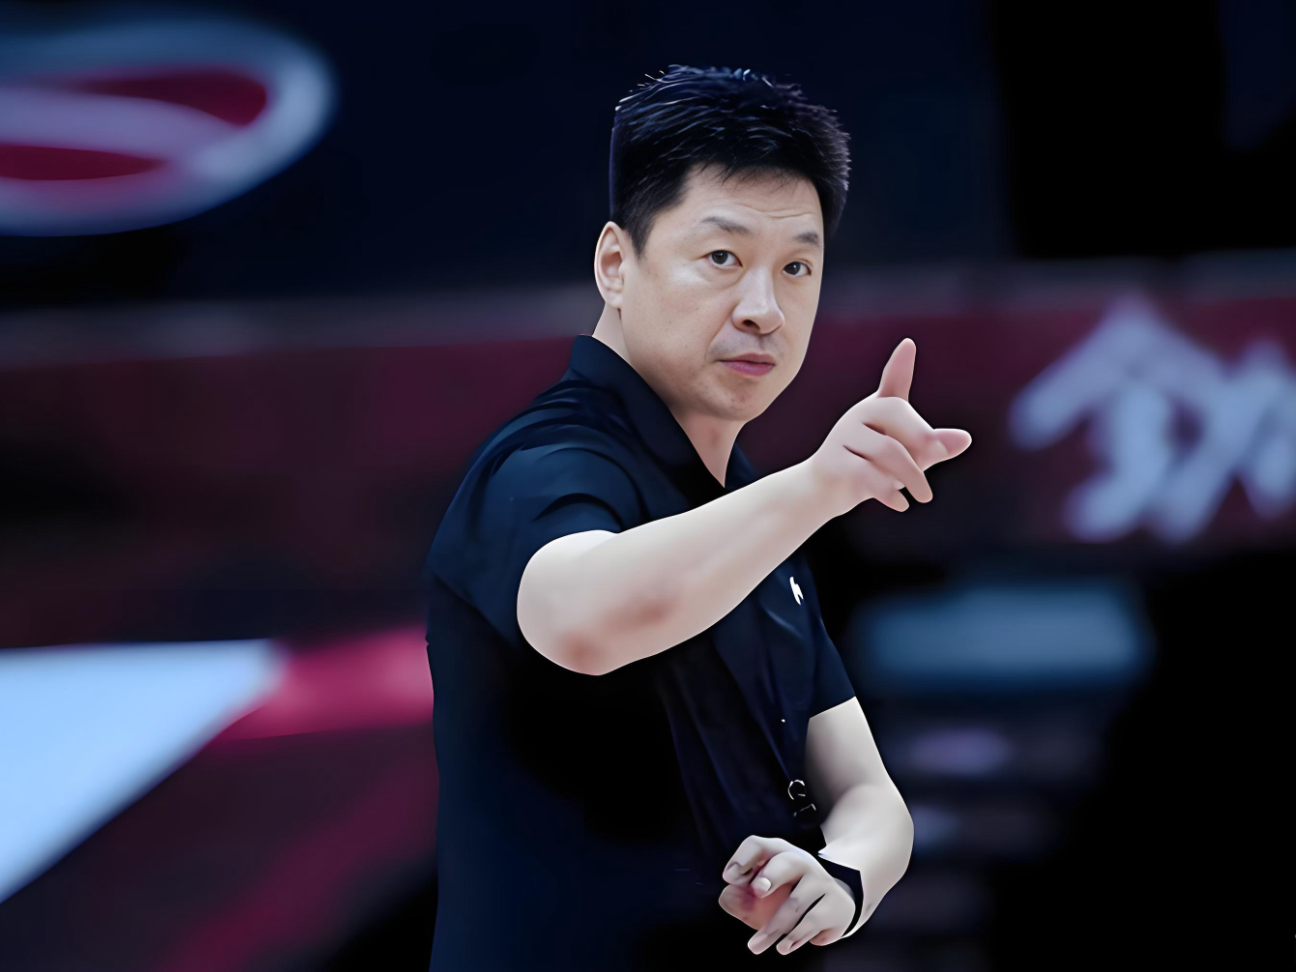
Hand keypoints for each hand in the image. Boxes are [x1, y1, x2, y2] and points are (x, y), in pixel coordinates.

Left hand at [718, 835, 857, 955]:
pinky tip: (783, 947)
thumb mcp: (759, 898)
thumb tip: (728, 895)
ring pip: (795, 903)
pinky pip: (812, 921)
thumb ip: (739, 897)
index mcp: (777, 853)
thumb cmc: (784, 898)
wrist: (829, 910)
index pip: (758, 845)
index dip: (742, 858)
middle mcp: (801, 861)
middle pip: (786, 862)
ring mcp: (822, 881)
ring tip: (756, 946)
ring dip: (773, 929)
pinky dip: (794, 938)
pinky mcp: (836, 904)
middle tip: (757, 892)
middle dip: (771, 876)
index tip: (730, 878)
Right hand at [804, 337, 971, 517]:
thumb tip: (965, 439)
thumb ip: (933, 447)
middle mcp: (858, 416)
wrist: (823, 491)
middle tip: (938, 456)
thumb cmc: (871, 469)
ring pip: (888, 451)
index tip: (908, 346)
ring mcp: (842, 437)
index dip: (900, 365)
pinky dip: (890, 492)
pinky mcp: (833, 463)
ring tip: (925, 496)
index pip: (892, 383)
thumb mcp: (908, 458)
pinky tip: (902, 505)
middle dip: (922, 436)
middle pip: (897, 414)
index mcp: (877, 408)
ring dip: (912, 476)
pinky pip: (869, 475)